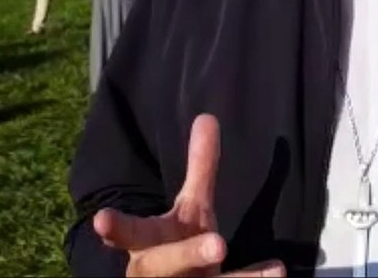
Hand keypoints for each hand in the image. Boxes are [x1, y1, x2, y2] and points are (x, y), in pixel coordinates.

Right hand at [93, 114, 284, 277]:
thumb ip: (199, 169)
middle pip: (165, 264)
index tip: (101, 219)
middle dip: (187, 253)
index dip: (116, 227)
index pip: (131, 233)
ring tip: (270, 269)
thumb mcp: (190, 209)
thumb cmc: (179, 248)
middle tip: (218, 243)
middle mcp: (161, 273)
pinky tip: (276, 270)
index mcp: (149, 244)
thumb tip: (208, 116)